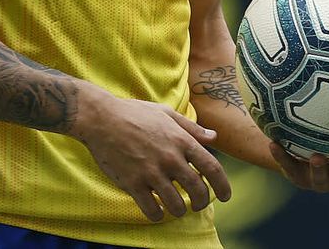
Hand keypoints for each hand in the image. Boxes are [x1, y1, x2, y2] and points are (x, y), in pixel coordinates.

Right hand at [72, 92, 231, 221]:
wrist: (102, 118)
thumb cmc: (134, 113)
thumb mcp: (167, 114)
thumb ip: (192, 128)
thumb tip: (214, 137)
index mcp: (182, 141)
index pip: (212, 168)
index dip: (223, 185)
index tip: (226, 196)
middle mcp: (170, 158)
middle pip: (197, 189)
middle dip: (202, 201)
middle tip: (199, 205)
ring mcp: (151, 172)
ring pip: (175, 203)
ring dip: (180, 210)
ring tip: (178, 209)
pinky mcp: (132, 183)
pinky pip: (150, 208)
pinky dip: (157, 215)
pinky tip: (157, 212)